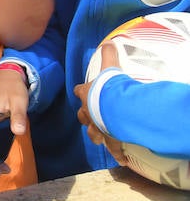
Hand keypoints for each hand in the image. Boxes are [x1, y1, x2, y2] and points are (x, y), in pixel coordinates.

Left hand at [75, 43, 129, 164]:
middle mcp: (89, 112)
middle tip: (92, 115)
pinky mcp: (109, 139)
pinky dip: (117, 152)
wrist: (114, 109)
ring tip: (101, 135)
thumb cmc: (108, 88)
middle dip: (86, 115)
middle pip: (82, 114)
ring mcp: (98, 127)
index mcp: (86, 94)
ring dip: (97, 133)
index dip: (81, 91)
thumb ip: (108, 55)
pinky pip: (113, 147)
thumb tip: (108, 42)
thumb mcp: (109, 69)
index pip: (79, 91)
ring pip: (93, 133)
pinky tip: (121, 158)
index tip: (82, 90)